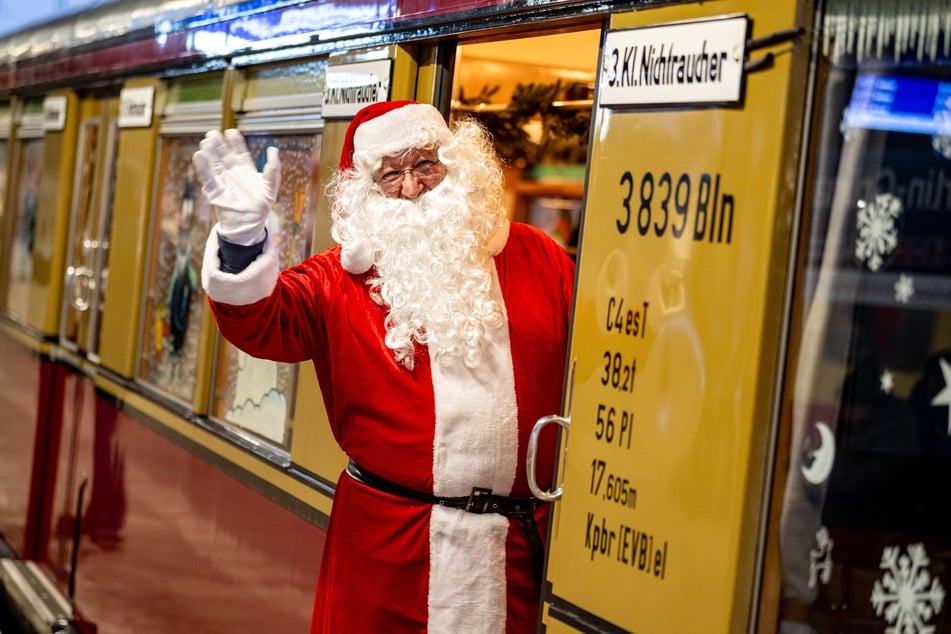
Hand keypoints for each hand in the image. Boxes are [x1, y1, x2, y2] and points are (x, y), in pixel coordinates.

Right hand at [192, 129, 280, 244]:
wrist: (250, 226)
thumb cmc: (261, 207)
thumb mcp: (270, 187)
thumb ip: (273, 170)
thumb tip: (273, 149)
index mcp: (246, 170)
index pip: (240, 152)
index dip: (235, 142)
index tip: (230, 131)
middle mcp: (233, 174)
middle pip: (224, 156)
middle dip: (218, 145)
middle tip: (212, 133)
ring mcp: (224, 182)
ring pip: (215, 165)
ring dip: (210, 153)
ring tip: (206, 142)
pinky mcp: (216, 193)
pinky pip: (208, 179)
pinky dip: (203, 168)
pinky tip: (199, 156)